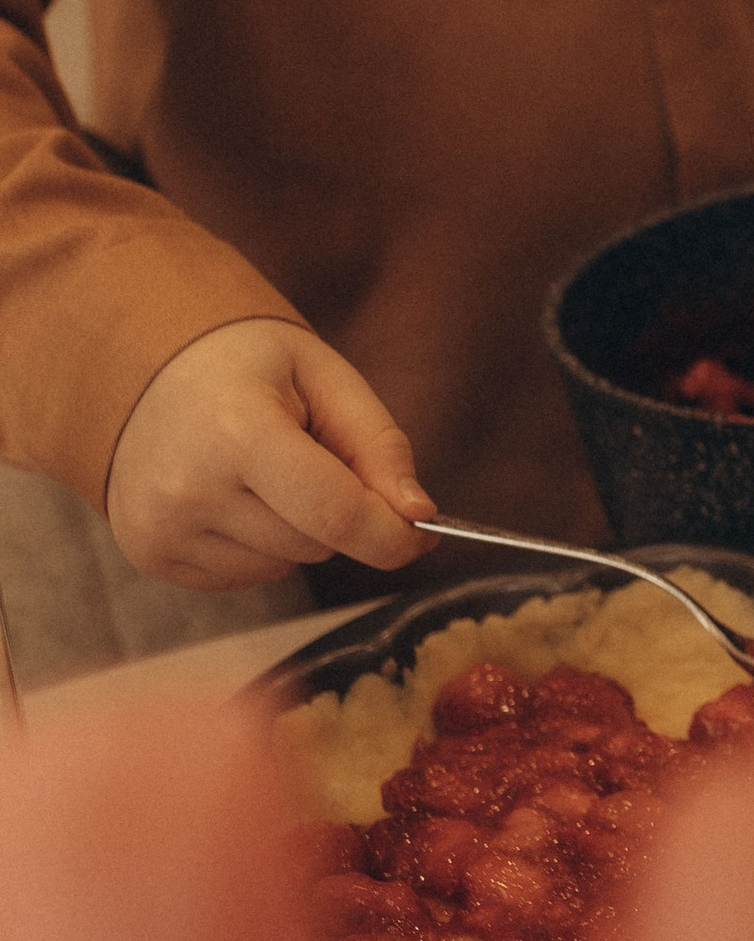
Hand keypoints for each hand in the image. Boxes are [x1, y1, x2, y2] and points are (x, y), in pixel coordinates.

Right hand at [106, 317, 434, 586]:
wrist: (145, 365)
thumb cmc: (247, 366)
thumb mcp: (325, 379)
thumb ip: (380, 446)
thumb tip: (418, 516)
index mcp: (237, 432)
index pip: (336, 515)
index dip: (391, 535)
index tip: (421, 533)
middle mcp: (189, 489)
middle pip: (315, 545)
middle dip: (335, 513)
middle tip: (307, 455)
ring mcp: (161, 527)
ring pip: (283, 566)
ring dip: (294, 530)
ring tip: (259, 470)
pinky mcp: (149, 552)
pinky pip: (245, 576)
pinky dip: (257, 545)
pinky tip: (230, 494)